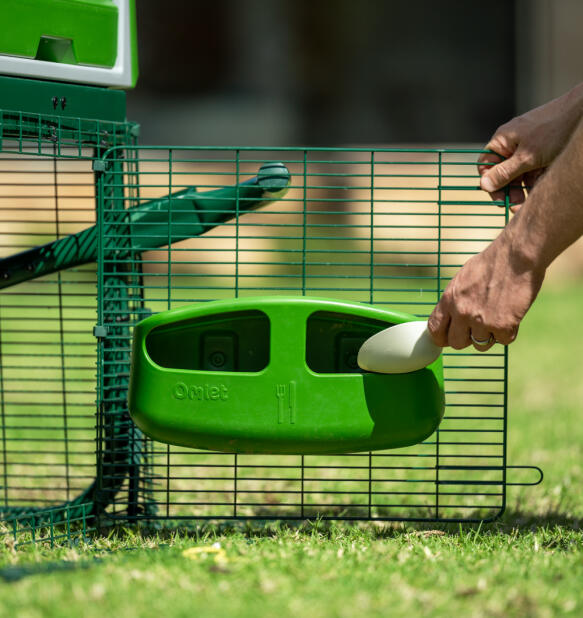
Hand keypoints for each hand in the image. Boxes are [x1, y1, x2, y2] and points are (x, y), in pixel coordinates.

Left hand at [428, 230, 544, 350]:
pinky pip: (503, 340)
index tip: (448, 338)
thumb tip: (452, 318)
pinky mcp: (503, 326)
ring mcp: (481, 321)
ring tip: (498, 315)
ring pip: (481, 345)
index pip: (434, 330)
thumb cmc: (492, 263)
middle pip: (456, 343)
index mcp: (449, 299)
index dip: (441, 337)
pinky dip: (509, 331)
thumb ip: (455, 300)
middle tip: (478, 328)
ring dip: (489, 335)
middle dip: (467, 339)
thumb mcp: (463, 279)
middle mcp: (461, 312)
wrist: (517, 256)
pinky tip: (512, 314)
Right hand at [478, 84, 582, 210]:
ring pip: (520, 173)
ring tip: (534, 196)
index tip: (501, 200)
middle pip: (503, 172)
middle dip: (510, 190)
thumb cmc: (555, 129)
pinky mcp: (543, 150)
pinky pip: (534, 169)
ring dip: (525, 187)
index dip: (490, 184)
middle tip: (518, 205)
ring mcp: (528, 146)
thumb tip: (483, 185)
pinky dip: (537, 178)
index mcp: (502, 140)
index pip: (486, 166)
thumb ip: (504, 173)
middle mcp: (512, 143)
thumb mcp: (527, 157)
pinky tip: (544, 184)